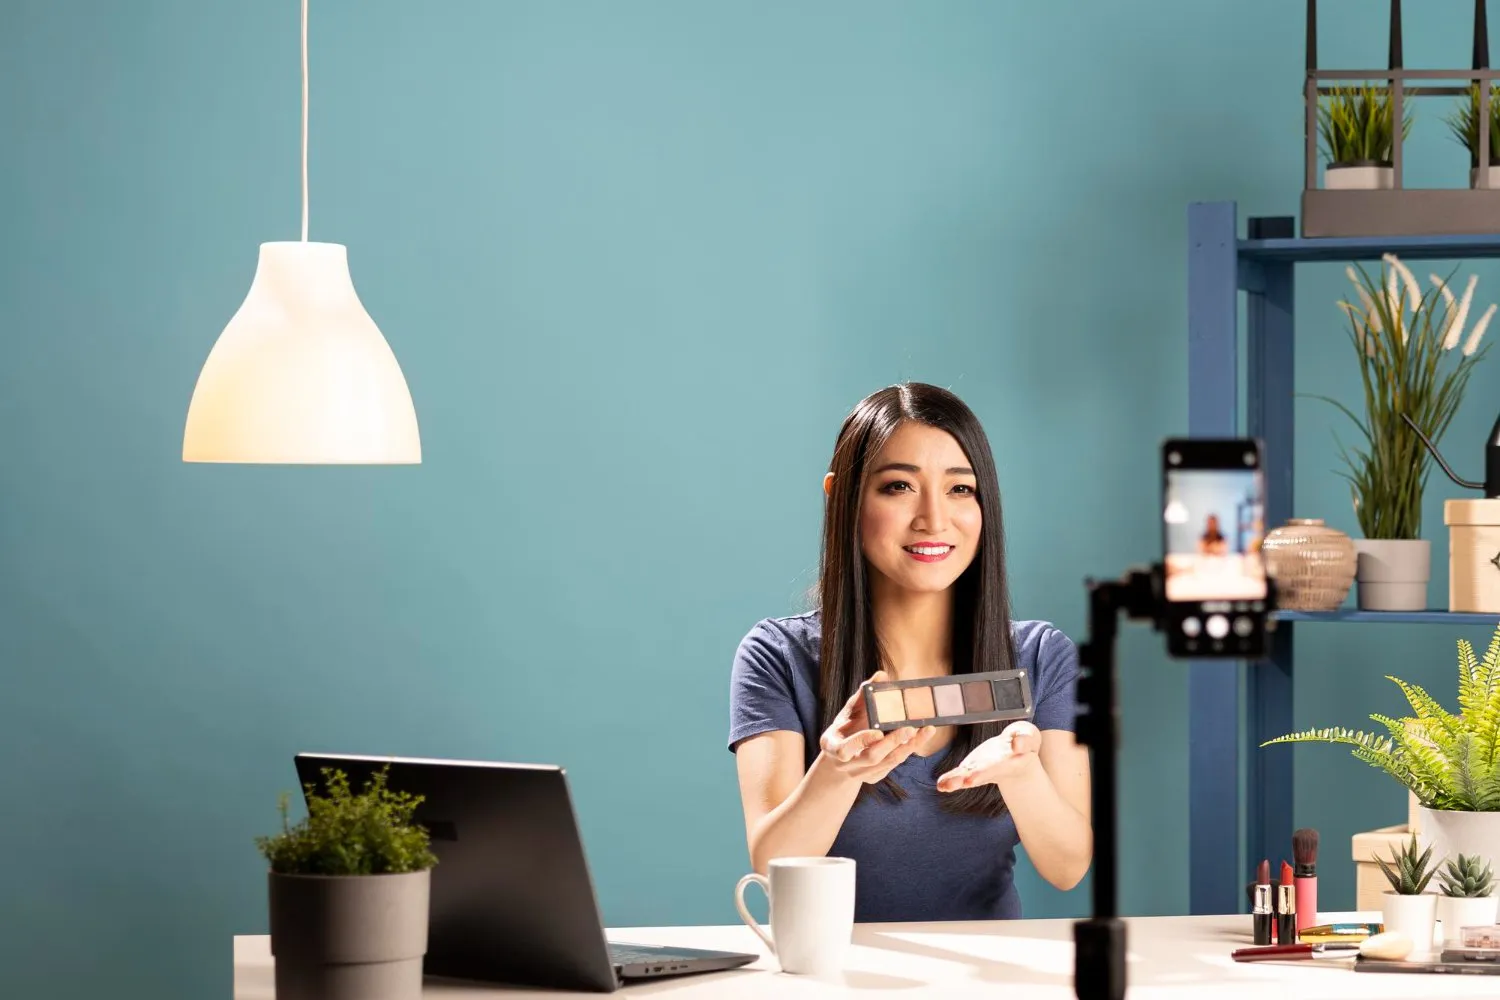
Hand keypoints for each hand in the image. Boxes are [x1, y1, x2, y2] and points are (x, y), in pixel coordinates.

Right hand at [818, 671, 935, 783]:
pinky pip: (892, 765)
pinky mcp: (874, 778)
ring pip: (887, 763)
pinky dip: (906, 751)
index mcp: (832, 747)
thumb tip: (881, 675)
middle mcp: (845, 764)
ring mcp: (860, 774)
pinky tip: (918, 739)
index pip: (844, 749)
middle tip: (911, 728)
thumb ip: (862, 696)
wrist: (837, 761)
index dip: (861, 741)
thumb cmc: (844, 730)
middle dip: (892, 742)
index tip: (878, 732)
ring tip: (924, 731)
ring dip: (907, 746)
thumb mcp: (846, 713)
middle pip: (871, 757)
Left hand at [935, 720, 1041, 792]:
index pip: (994, 768)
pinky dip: (950, 779)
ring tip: (943, 786)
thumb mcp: (1029, 737)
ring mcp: (981, 769)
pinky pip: (960, 773)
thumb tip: (1017, 744)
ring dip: (955, 781)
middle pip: (978, 775)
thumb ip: (1025, 740)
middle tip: (953, 785)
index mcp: (1008, 763)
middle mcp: (992, 769)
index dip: (982, 773)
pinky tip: (940, 784)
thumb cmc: (1025, 741)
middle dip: (966, 779)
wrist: (1018, 751)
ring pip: (966, 776)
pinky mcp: (972, 767)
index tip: (971, 780)